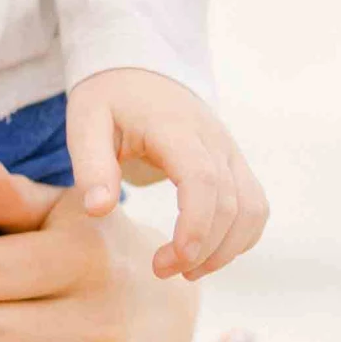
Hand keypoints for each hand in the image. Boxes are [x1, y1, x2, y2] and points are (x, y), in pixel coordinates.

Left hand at [65, 68, 266, 280]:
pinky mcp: (235, 165)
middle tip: (161, 269)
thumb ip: (92, 165)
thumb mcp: (85, 122)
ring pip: (252, 209)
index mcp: (175, 127)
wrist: (139, 72)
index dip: (196, 225)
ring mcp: (230, 152)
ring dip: (226, 249)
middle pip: (232, 203)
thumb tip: (99, 210)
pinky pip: (255, 207)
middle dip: (204, 249)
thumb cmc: (110, 100)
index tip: (171, 261)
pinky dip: (239, 238)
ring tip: (184, 269)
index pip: (203, 179)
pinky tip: (205, 253)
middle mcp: (214, 139)